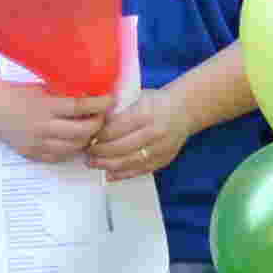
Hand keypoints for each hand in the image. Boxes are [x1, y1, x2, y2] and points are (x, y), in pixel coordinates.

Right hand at [0, 83, 111, 166]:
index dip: (100, 105)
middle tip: (102, 117)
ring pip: (74, 147)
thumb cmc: (18, 94)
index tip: (110, 100)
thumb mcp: (42, 88)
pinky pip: (60, 157)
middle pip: (82, 131)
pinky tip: (74, 141)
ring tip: (90, 130)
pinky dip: (71, 149)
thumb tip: (93, 95)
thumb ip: (64, 95)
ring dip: (87, 139)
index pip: (80, 107)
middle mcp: (43, 126)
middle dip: (98, 124)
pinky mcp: (33, 154)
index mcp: (45, 106)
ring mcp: (38, 143)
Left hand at [84, 78, 198, 179]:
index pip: (115, 129)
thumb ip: (118, 111)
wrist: (185, 110)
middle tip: (87, 152)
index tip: (87, 137)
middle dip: (99, 152)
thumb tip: (94, 124)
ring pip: (128, 162)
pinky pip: (140, 171)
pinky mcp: (163, 160)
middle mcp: (154, 133)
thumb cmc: (158, 101)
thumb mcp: (137, 98)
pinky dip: (123, 174)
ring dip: (107, 165)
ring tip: (93, 163)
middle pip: (120, 147)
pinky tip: (109, 174)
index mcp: (145, 114)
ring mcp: (160, 148)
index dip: (98, 136)